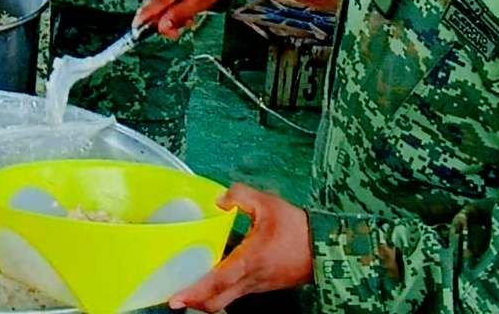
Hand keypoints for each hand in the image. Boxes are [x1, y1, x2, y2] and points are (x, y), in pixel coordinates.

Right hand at [137, 0, 232, 39]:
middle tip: (177, 32)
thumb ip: (180, 14)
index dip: (144, 17)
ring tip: (185, 16)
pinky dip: (164, 2)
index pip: (154, 2)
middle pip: (151, 2)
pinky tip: (179, 4)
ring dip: (164, 12)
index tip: (136, 30)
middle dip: (160, 20)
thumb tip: (162, 28)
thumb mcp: (202, 1)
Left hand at [170, 186, 312, 310]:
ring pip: (225, 300)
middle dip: (194, 302)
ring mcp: (256, 287)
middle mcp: (251, 280)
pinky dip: (219, 291)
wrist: (323, 247)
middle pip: (216, 301)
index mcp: (249, 261)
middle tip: (174, 296)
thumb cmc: (295, 227)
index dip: (195, 292)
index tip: (176, 298)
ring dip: (205, 297)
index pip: (217, 282)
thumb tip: (218, 199)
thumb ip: (241, 196)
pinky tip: (211, 277)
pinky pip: (235, 294)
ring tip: (188, 286)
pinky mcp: (261, 286)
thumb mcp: (268, 203)